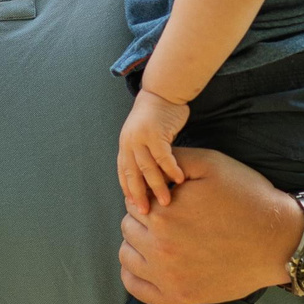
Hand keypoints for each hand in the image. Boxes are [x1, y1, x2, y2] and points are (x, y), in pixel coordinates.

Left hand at [115, 90, 189, 210]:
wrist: (163, 90)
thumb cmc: (157, 114)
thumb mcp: (144, 134)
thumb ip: (144, 153)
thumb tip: (149, 176)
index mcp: (125, 144)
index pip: (123, 172)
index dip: (128, 190)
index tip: (134, 206)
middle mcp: (129, 142)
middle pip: (132, 175)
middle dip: (139, 195)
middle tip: (147, 212)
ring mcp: (141, 137)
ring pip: (147, 169)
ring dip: (157, 186)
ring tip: (166, 201)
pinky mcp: (155, 133)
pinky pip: (163, 156)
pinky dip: (171, 168)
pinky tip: (179, 179)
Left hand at [116, 147, 301, 303]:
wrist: (277, 241)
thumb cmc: (247, 198)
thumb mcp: (212, 163)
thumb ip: (173, 160)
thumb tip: (148, 162)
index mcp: (164, 214)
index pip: (133, 201)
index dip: (150, 196)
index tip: (168, 199)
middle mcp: (160, 248)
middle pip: (128, 228)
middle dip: (144, 219)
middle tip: (171, 218)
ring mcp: (168, 277)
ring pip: (126, 256)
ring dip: (138, 244)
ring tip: (163, 238)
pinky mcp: (177, 297)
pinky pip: (136, 288)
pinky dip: (137, 274)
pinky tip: (153, 263)